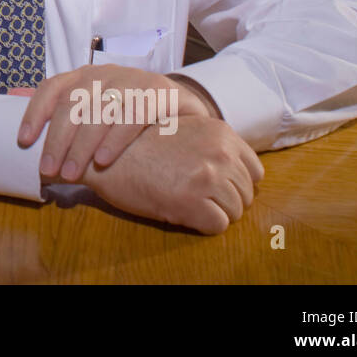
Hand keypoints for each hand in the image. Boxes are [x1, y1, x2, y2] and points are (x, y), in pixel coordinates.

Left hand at [11, 65, 212, 181]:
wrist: (181, 107)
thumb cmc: (127, 114)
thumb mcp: (93, 110)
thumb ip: (58, 108)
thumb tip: (12, 96)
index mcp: (84, 76)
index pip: (52, 88)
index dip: (35, 112)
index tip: (23, 141)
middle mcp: (105, 74)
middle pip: (74, 103)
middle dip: (57, 139)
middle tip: (48, 170)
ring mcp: (133, 80)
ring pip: (100, 110)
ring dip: (82, 145)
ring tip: (71, 173)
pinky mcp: (159, 91)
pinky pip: (133, 114)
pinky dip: (116, 139)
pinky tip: (103, 160)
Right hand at [64, 114, 264, 234]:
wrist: (100, 152)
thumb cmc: (135, 144)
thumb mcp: (180, 130)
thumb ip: (209, 142)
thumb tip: (235, 167)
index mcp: (219, 131)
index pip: (255, 170)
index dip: (237, 183)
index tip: (216, 188)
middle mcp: (220, 151)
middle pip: (247, 194)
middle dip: (226, 201)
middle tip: (196, 199)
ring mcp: (208, 176)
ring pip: (236, 211)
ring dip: (214, 213)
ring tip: (186, 205)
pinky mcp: (193, 200)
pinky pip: (218, 226)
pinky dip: (202, 226)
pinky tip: (180, 213)